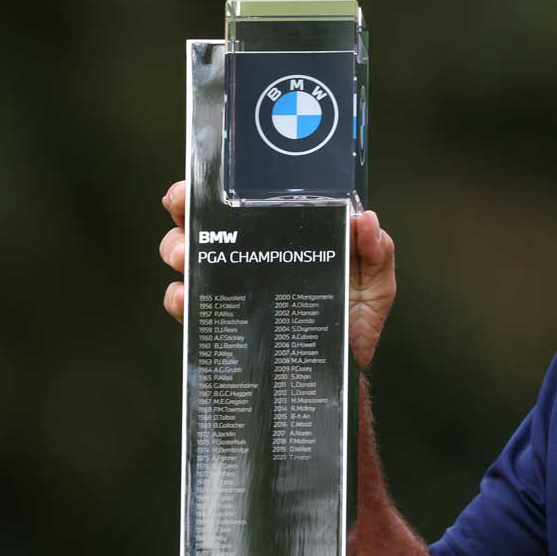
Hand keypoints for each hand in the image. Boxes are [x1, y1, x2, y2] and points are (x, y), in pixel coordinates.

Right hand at [159, 181, 397, 370]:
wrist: (340, 375)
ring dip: (179, 248)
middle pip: (205, 222)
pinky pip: (188, 305)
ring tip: (187, 254)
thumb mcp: (376, 284)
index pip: (247, 202)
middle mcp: (252, 258)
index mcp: (285, 238)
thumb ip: (377, 251)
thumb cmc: (355, 325)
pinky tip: (187, 295)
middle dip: (186, 208)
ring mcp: (234, 288)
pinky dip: (179, 297)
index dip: (222, 185)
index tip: (208, 180)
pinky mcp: (223, 321)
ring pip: (187, 256)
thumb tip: (366, 219)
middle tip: (184, 209)